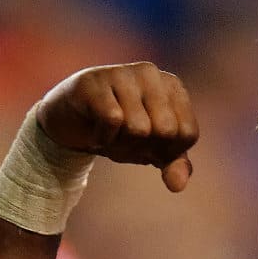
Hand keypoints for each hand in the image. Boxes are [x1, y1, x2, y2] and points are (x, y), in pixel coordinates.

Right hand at [36, 62, 198, 192]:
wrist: (69, 122)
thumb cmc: (119, 132)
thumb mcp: (153, 151)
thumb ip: (174, 165)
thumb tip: (178, 185)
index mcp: (173, 87)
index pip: (188, 133)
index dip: (167, 150)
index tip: (147, 141)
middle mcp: (151, 73)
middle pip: (166, 131)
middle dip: (144, 147)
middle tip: (124, 137)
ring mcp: (122, 73)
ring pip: (139, 128)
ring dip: (121, 143)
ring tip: (110, 132)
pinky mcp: (93, 81)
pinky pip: (112, 121)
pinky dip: (103, 137)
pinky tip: (95, 128)